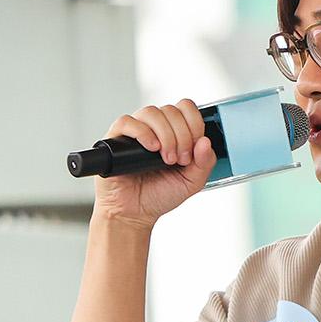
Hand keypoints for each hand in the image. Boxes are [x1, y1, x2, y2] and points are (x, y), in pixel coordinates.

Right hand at [91, 99, 216, 228]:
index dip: (194, 123)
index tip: (195, 147)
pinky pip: (127, 121)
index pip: (186, 108)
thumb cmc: (160, 195)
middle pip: (171, 110)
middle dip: (182, 136)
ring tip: (166, 159)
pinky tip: (151, 148)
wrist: (134, 213)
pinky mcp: (115, 139)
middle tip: (179, 160)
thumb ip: (205, 163)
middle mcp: (155, 128)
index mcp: (174, 133)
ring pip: (152, 112)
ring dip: (165, 135)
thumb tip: (205, 141)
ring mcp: (135, 132)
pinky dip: (143, 133)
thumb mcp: (192, 181)